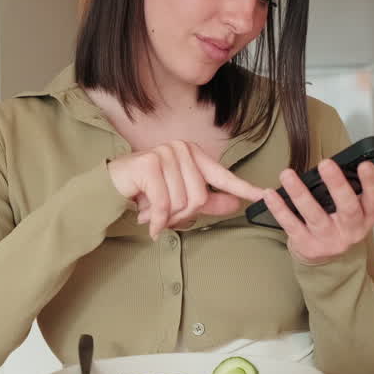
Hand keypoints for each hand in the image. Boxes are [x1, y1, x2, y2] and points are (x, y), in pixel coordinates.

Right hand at [107, 141, 264, 239]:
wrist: (110, 186)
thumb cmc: (147, 192)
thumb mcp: (181, 199)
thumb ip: (209, 202)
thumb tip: (236, 204)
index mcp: (194, 155)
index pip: (223, 176)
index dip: (244, 188)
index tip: (263, 195)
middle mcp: (182, 150)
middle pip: (200, 198)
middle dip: (181, 215)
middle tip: (164, 216)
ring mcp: (165, 154)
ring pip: (182, 203)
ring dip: (166, 218)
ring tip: (151, 213)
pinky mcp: (150, 164)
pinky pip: (165, 204)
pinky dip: (157, 221)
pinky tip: (148, 223)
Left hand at [260, 159, 373, 263]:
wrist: (328, 263)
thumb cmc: (343, 225)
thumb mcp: (363, 211)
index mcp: (367, 216)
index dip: (372, 182)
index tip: (365, 164)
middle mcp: (350, 229)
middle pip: (347, 208)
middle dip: (338, 185)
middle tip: (326, 164)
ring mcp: (328, 239)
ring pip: (315, 215)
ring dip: (300, 194)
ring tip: (287, 174)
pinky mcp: (306, 245)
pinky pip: (292, 225)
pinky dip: (280, 209)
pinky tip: (270, 195)